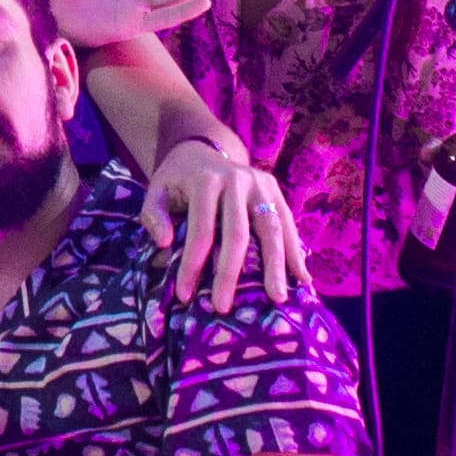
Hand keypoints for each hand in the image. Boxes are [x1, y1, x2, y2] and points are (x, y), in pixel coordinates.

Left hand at [141, 136, 306, 306]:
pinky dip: (296, 252)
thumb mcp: (157, 189)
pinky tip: (302, 279)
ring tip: (277, 298)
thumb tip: (165, 244)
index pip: (201, 230)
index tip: (185, 294)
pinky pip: (288, 223)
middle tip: (224, 307)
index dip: (192, 264)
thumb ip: (153, 214)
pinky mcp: (275, 190)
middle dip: (230, 273)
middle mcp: (236, 180)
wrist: (202, 149)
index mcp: (206, 181)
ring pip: (271, 228)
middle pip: (237, 233)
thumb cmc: (178, 180)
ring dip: (276, 265)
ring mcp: (260, 184)